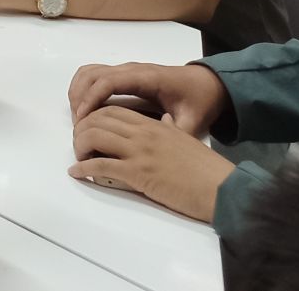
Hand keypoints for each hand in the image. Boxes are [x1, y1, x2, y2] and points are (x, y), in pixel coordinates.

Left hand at [68, 106, 235, 220]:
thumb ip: (170, 129)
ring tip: (78, 156)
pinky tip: (77, 173)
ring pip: (94, 137)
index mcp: (153, 125)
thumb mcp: (185, 139)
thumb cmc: (206, 169)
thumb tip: (165, 121)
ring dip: (79, 146)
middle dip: (81, 129)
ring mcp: (139, 152)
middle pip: (98, 120)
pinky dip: (83, 168)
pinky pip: (100, 165)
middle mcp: (143, 133)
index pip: (113, 111)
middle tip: (79, 142)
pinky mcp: (138, 172)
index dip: (94, 116)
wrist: (222, 188)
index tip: (88, 128)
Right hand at [69, 61, 227, 133]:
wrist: (206, 84)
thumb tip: (158, 152)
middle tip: (79, 126)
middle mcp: (131, 70)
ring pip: (89, 73)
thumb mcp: (194, 120)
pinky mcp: (123, 75)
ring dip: (78, 92)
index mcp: (146, 78)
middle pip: (92, 74)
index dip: (91, 98)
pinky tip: (85, 109)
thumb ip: (176, 133)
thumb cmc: (199, 100)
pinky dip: (82, 88)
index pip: (108, 81)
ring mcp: (125, 71)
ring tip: (79, 119)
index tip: (82, 119)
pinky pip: (94, 75)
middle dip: (80, 98)